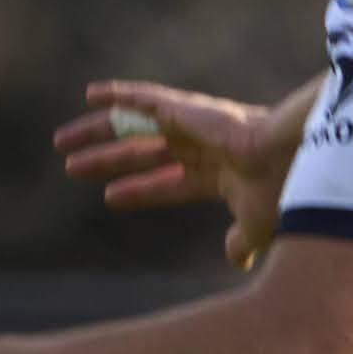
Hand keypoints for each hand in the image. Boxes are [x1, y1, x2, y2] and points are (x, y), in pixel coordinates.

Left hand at [55, 77, 313, 270]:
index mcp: (222, 175)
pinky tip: (89, 95)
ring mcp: (195, 127)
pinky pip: (145, 99)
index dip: (139, 191)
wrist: (291, 160)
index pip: (169, 184)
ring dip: (98, 134)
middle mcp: (205, 147)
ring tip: (61, 143)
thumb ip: (241, 241)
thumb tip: (236, 259)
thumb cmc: (281, 195)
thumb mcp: (256, 226)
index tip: (108, 197)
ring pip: (134, 128)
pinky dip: (119, 95)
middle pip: (143, 154)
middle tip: (73, 168)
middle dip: (109, 161)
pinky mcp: (186, 109)